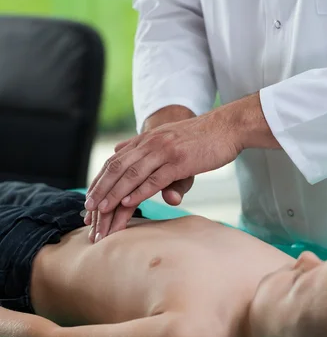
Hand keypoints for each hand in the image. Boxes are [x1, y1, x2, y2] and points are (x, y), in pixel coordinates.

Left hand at [85, 105, 195, 240]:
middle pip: (117, 168)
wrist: (227, 126)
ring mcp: (164, 152)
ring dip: (114, 194)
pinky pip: (155, 179)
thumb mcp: (167, 139)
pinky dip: (139, 192)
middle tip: (88, 209)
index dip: (100, 181)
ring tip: (102, 209)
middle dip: (101, 190)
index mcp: (146, 140)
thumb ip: (143, 146)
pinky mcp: (179, 162)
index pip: (114, 161)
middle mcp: (150, 144)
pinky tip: (128, 203)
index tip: (89, 198)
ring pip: (132, 175)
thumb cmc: (200, 137)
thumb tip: (118, 150)